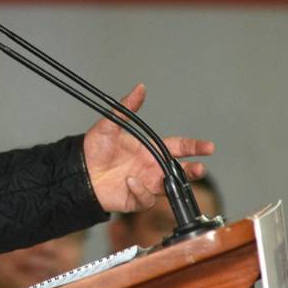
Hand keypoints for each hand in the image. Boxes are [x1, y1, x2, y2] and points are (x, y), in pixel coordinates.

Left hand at [82, 84, 213, 212]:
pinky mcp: (136, 199)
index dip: (194, 146)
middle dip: (193, 171)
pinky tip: (130, 181)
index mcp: (150, 150)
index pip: (178, 147)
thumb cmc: (94, 149)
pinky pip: (146, 198)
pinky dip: (141, 191)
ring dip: (171, 185)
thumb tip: (139, 88)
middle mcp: (151, 168)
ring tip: (164, 179)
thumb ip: (127, 108)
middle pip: (180, 171)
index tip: (208, 147)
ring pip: (169, 188)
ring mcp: (146, 184)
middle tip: (200, 168)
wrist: (78, 171)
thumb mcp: (110, 125)